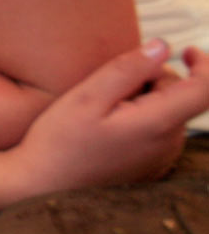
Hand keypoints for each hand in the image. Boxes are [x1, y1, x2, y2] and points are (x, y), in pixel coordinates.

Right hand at [10, 40, 208, 191]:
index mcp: (157, 124)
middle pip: (180, 97)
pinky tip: (108, 126)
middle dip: (154, 80)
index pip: (204, 89)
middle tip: (109, 85)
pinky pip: (157, 132)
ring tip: (104, 109)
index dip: (204, 64)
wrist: (41, 187)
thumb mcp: (86, 97)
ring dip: (145, 100)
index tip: (187, 50)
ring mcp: (160, 159)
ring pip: (168, 112)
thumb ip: (127, 69)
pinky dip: (141, 118)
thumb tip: (161, 46)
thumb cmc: (59, 142)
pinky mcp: (150, 167)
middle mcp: (168, 144)